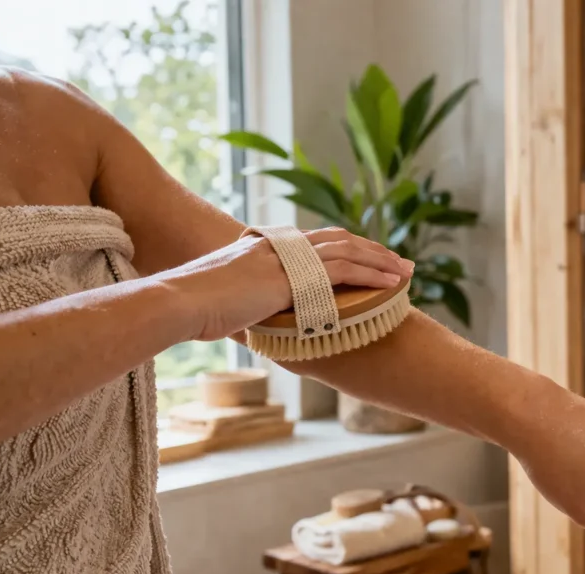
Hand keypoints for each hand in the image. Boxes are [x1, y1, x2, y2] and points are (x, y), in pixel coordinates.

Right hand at [158, 227, 413, 340]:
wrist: (178, 302)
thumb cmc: (189, 309)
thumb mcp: (218, 302)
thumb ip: (237, 305)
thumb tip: (235, 321)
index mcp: (261, 248)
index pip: (313, 243)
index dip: (343, 249)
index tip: (364, 258)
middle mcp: (278, 247)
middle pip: (337, 240)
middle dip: (371, 251)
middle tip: (397, 261)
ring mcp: (287, 258)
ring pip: (347, 251)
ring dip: (380, 261)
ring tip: (406, 271)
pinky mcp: (294, 275)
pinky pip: (344, 270)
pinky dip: (372, 274)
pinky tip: (392, 283)